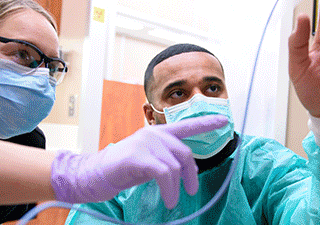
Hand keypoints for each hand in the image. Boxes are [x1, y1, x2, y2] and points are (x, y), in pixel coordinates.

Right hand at [51, 115, 227, 206]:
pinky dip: (169, 189)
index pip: (186, 126)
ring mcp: (145, 143)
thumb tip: (188, 170)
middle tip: (190, 191)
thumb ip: (167, 158)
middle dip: (191, 175)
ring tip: (172, 200)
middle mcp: (153, 134)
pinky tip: (168, 199)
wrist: (94, 174)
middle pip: (185, 153)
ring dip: (176, 188)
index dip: (206, 123)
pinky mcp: (138, 156)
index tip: (224, 120)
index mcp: (157, 133)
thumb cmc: (121, 170)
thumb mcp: (149, 160)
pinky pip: (164, 174)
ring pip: (175, 167)